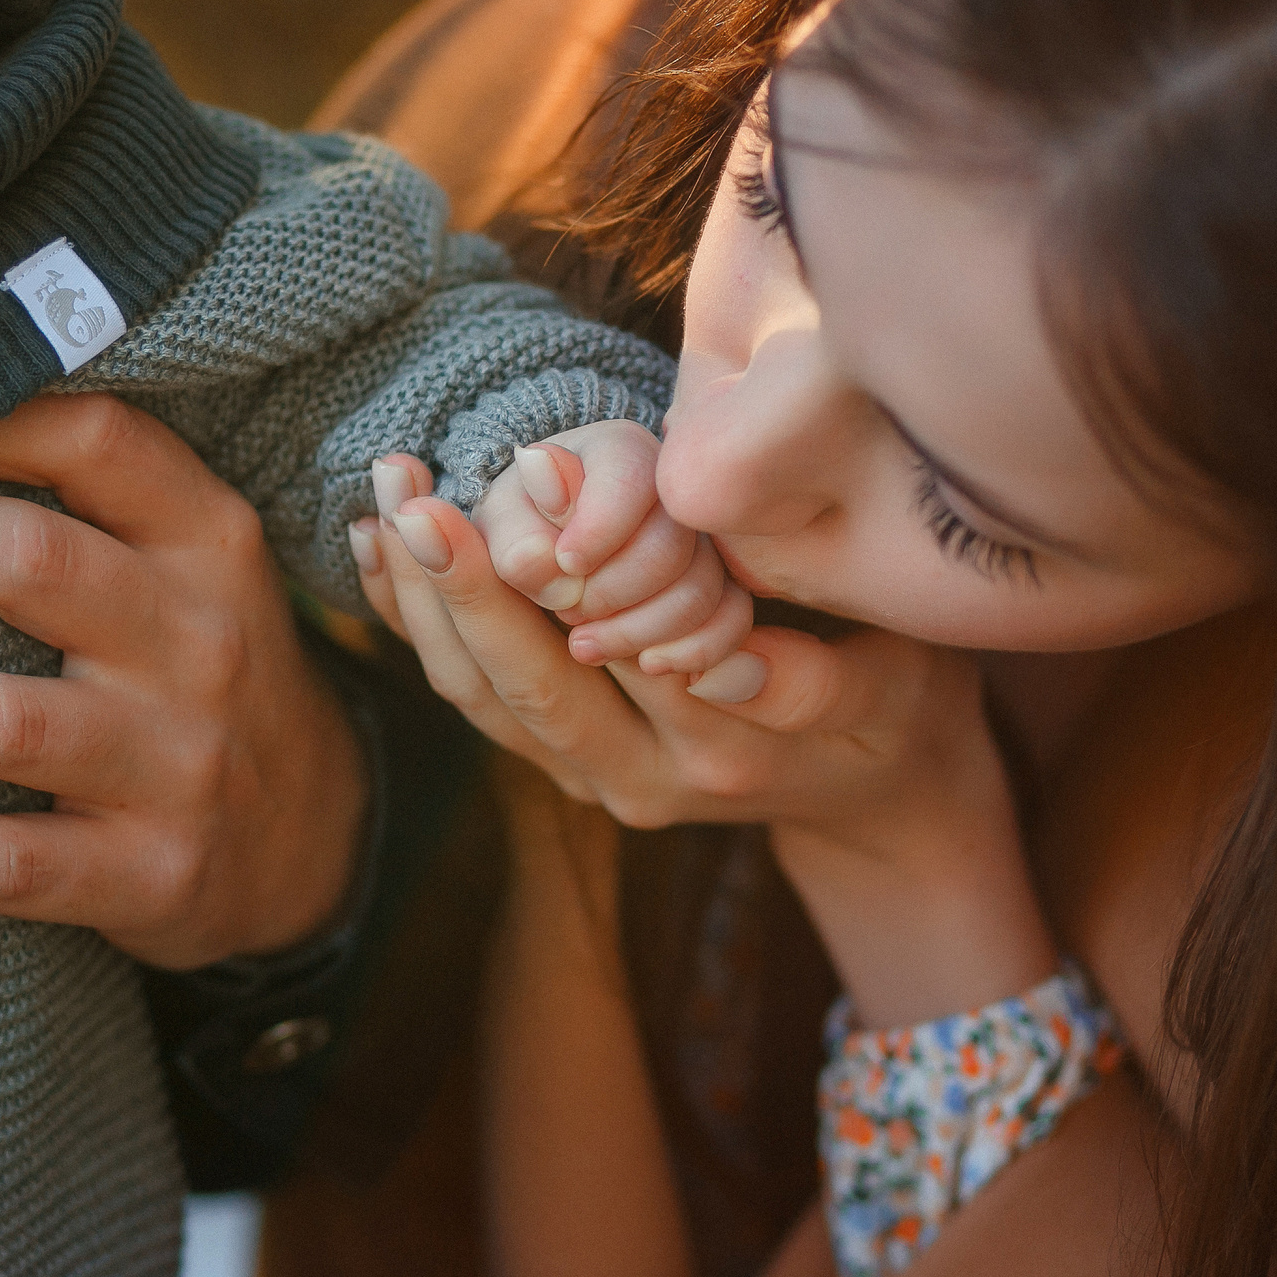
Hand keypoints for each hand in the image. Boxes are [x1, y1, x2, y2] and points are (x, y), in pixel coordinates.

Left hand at [0, 394, 367, 971]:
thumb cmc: (198, 675)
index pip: (91, 439)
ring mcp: (182, 762)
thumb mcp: (187, 568)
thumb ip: (80, 503)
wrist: (314, 839)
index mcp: (207, 541)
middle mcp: (202, 640)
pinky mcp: (154, 873)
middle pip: (30, 561)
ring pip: (6, 721)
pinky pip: (10, 861)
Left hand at [360, 455, 1053, 1024]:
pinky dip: (418, 625)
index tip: (528, 477)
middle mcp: (642, 781)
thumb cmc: (902, 706)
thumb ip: (814, 680)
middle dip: (459, 586)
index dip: (569, 568)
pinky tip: (375, 548)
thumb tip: (727, 661)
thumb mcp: (893, 687)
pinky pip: (474, 699)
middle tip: (410, 494)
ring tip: (384, 497)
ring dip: (420, 601)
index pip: (624, 655)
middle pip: (525, 688)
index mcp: (723, 752)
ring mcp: (594, 781)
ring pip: (480, 699)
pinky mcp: (567, 766)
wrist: (879, 798)